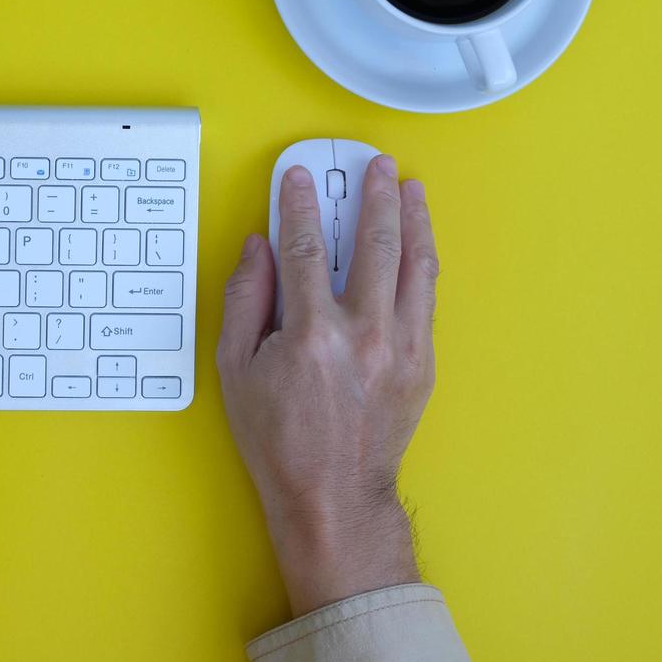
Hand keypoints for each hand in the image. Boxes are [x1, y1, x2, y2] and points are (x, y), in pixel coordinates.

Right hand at [216, 156, 439, 616]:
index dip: (298, 205)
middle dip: (374, 196)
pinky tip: (418, 244)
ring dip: (413, 220)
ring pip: (414, 265)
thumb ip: (245, 300)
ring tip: (410, 189)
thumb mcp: (235, 369)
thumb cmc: (278, 438)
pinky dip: (422, 262)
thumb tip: (259, 249)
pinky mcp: (422, 363)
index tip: (297, 178)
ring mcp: (401, 347)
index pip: (305, 247)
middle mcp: (364, 333)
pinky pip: (426, 298)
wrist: (333, 494)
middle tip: (375, 166)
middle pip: (374, 243)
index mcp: (312, 333)